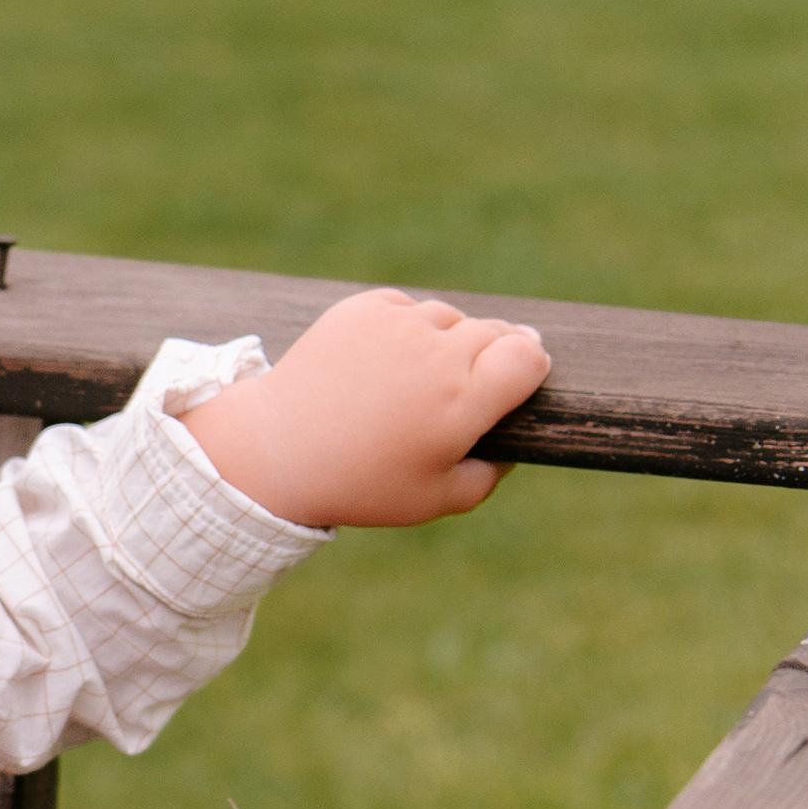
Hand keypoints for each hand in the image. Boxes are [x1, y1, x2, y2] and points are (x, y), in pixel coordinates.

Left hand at [179, 289, 551, 529]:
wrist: (276, 451)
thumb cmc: (361, 484)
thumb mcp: (435, 500)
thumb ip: (490, 474)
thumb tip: (514, 442)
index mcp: (463, 401)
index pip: (528, 356)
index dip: (531, 367)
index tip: (516, 382)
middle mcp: (437, 353)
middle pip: (496, 332)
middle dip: (493, 357)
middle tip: (466, 388)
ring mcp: (400, 324)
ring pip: (449, 318)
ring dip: (447, 341)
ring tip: (417, 381)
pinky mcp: (365, 308)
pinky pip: (406, 309)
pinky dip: (405, 329)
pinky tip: (383, 364)